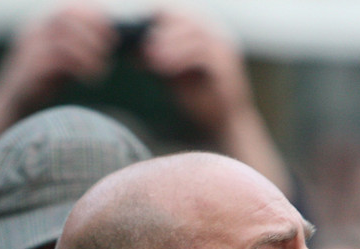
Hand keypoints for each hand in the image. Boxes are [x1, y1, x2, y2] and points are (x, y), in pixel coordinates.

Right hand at [0, 4, 117, 116]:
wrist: (12, 107)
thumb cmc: (41, 84)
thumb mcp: (62, 60)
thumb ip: (78, 47)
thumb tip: (109, 41)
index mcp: (40, 26)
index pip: (68, 7)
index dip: (92, 15)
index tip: (111, 33)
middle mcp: (33, 31)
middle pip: (67, 16)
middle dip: (93, 31)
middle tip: (109, 50)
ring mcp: (30, 47)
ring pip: (65, 36)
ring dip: (89, 51)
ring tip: (100, 69)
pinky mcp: (31, 67)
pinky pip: (61, 59)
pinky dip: (82, 67)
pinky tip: (90, 79)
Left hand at [140, 10, 253, 134]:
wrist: (227, 124)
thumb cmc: (201, 99)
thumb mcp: (175, 75)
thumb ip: (160, 59)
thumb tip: (133, 49)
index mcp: (203, 34)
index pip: (177, 14)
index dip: (154, 20)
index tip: (133, 32)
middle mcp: (215, 35)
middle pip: (184, 18)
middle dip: (160, 30)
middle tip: (140, 45)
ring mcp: (223, 48)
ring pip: (193, 32)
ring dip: (168, 44)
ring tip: (150, 58)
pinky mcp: (226, 65)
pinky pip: (200, 54)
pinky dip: (180, 58)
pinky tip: (163, 68)